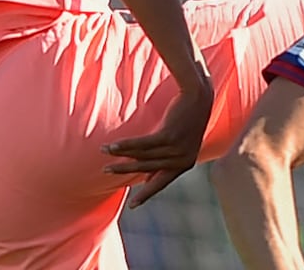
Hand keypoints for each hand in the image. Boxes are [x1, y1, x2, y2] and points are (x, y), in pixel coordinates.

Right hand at [102, 77, 214, 208]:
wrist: (198, 97)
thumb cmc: (187, 119)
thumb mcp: (179, 143)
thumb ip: (166, 159)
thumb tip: (147, 176)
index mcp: (185, 164)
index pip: (161, 183)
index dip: (146, 194)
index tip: (132, 206)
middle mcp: (182, 160)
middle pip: (146, 168)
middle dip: (124, 170)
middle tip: (106, 171)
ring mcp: (176, 149)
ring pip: (142, 156)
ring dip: (120, 154)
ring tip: (104, 151)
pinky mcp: (169, 136)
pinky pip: (142, 144)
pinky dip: (126, 145)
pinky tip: (113, 145)